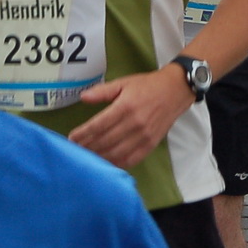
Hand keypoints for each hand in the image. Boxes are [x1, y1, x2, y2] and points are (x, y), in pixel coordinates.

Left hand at [69, 67, 194, 167]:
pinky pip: (131, 160)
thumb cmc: (147, 86)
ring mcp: (143, 136)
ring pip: (116, 153)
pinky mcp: (151, 145)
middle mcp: (134, 123)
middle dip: (87, 147)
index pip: (99, 125)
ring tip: (87, 158)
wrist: (176, 90)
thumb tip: (83, 97)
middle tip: (75, 151)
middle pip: (105, 141)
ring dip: (99, 157)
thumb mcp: (124, 83)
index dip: (83, 134)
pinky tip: (106, 163)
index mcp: (126, 106)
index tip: (71, 139)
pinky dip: (116, 164)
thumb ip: (103, 91)